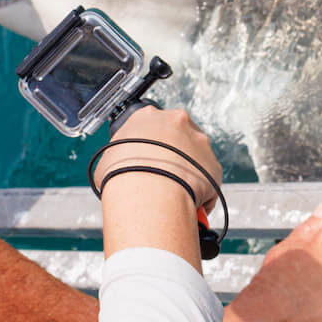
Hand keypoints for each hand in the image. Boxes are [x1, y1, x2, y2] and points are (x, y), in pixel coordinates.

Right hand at [94, 106, 221, 217]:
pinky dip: (200, 194)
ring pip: (195, 159)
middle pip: (178, 137)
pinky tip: (186, 205)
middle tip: (162, 178)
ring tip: (174, 196)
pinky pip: (208, 182)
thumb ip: (119, 158)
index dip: (149, 146)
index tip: (148, 160)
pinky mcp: (213, 165)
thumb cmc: (121, 176)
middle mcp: (176, 121)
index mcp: (146, 116)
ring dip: (188, 175)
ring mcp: (198, 141)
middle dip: (173, 157)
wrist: (145, 192)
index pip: (151, 126)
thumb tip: (119, 171)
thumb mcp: (107, 159)